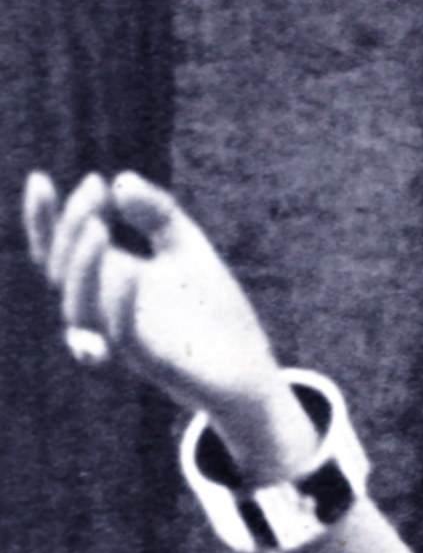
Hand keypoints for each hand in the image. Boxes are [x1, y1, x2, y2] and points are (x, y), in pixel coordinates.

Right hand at [22, 168, 293, 441]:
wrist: (251, 373)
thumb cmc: (213, 313)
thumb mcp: (188, 249)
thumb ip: (158, 214)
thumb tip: (121, 180)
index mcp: (107, 284)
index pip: (57, 252)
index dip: (42, 220)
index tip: (41, 178)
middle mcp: (105, 313)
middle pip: (60, 275)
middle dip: (69, 231)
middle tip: (95, 192)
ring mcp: (125, 341)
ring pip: (79, 311)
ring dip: (83, 267)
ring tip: (98, 228)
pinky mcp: (154, 366)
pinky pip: (122, 340)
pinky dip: (118, 307)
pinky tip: (131, 273)